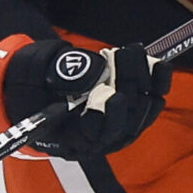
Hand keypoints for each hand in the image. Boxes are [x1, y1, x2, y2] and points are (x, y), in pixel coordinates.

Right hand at [0, 35, 168, 160]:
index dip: (104, 116)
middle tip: (122, 53)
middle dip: (125, 84)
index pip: (91, 135)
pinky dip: (157, 84)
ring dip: (141, 79)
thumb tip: (95, 71)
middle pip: (122, 120)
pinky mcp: (133, 116)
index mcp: (67, 139)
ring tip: (132, 51)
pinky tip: (159, 64)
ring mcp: (117, 130)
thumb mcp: (35, 76)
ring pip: (140, 112)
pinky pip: (151, 103)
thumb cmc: (33, 82)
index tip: (110, 94)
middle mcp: (96, 141)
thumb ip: (61, 75)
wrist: (40, 84)